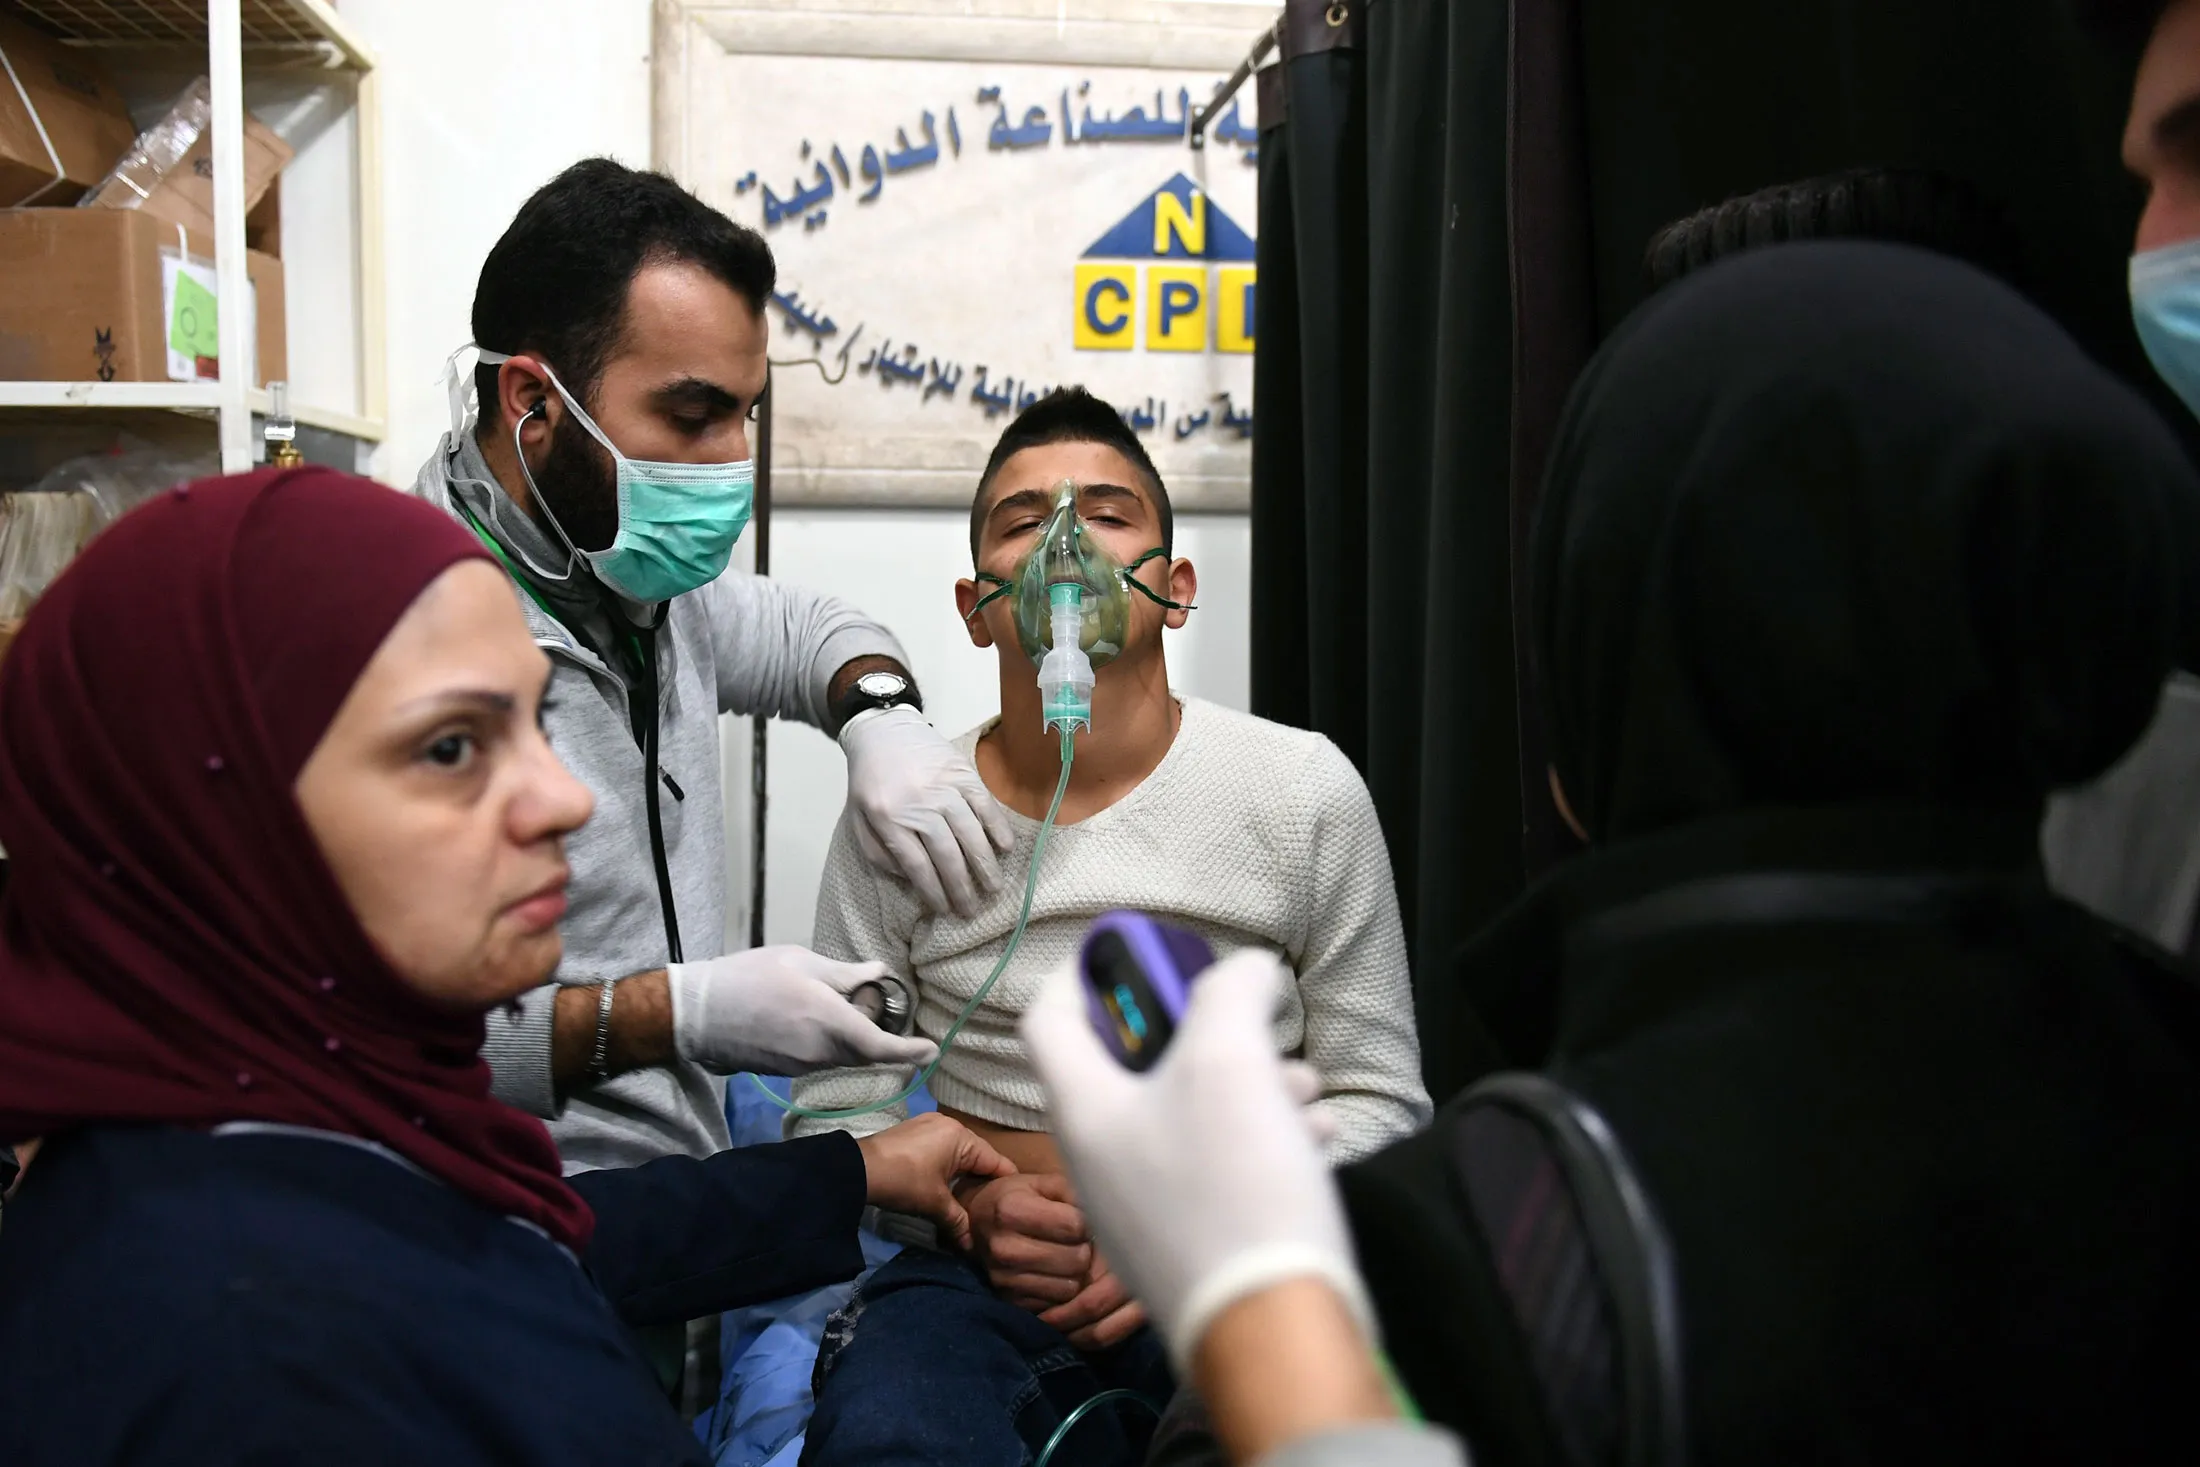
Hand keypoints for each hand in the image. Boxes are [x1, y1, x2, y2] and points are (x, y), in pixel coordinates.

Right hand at [669, 947, 938, 1076]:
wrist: (697, 1014)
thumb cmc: (749, 978)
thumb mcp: (801, 961)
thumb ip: (845, 973)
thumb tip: (879, 972)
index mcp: (830, 1024)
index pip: (882, 1047)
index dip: (910, 1052)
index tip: (932, 1051)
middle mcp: (821, 1054)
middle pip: (865, 1052)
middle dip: (878, 1033)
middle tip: (871, 999)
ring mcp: (802, 1066)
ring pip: (843, 1055)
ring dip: (852, 1035)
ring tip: (833, 999)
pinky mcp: (785, 1070)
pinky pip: (821, 1058)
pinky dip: (829, 1041)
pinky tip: (808, 1014)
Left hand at [840, 705, 1014, 917]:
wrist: (882, 730)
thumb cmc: (871, 780)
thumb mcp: (860, 819)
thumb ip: (880, 852)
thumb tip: (912, 879)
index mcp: (889, 818)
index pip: (917, 865)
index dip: (934, 892)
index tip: (945, 910)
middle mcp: (918, 805)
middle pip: (947, 855)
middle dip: (962, 888)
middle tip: (973, 911)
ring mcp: (943, 787)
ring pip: (970, 834)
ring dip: (985, 866)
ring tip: (994, 889)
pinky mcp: (962, 772)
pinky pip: (985, 804)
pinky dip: (998, 828)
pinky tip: (1006, 849)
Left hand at [856, 1113, 1015, 1250]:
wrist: (857, 1170)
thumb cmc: (904, 1181)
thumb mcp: (935, 1205)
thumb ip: (959, 1222)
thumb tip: (972, 1247)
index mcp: (962, 1137)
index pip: (998, 1162)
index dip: (1006, 1187)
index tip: (1013, 1208)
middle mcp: (951, 1125)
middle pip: (980, 1157)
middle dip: (983, 1183)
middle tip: (990, 1209)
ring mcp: (931, 1125)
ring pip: (960, 1154)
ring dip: (964, 1176)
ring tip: (968, 1201)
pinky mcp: (916, 1131)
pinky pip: (944, 1149)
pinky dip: (948, 1167)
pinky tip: (945, 1186)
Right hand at [963, 1172, 1092, 1309]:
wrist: (975, 1223)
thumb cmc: (1015, 1197)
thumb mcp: (1041, 1183)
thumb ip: (1073, 1192)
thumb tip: (1106, 1212)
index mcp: (1011, 1209)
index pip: (1076, 1226)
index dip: (1086, 1223)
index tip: (1081, 1220)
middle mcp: (1004, 1247)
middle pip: (1076, 1259)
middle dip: (1084, 1249)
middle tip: (1078, 1241)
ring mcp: (1004, 1278)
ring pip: (1069, 1287)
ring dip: (1075, 1273)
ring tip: (1067, 1257)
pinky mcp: (1008, 1300)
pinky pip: (1055, 1304)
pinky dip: (1060, 1290)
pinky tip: (1055, 1274)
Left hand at [1019, 951, 1374, 1371]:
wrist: (1272, 1330)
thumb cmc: (1235, 1186)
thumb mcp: (1230, 1063)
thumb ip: (1229, 994)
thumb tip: (1244, 968)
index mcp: (1084, 1108)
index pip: (1048, 1018)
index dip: (1083, 973)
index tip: (1133, 951)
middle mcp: (1097, 1159)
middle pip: (1134, 1067)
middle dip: (1203, 1034)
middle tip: (1255, 1027)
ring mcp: (1138, 1208)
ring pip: (1184, 1117)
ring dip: (1245, 1088)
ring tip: (1304, 1090)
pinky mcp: (1184, 1245)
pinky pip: (1209, 1169)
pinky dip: (1254, 1142)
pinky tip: (1311, 1141)